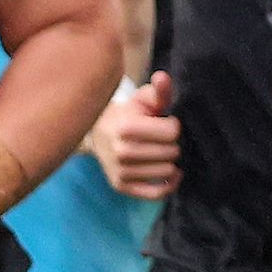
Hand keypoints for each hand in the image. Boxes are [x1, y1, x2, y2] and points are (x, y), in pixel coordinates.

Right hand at [93, 73, 180, 198]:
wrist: (98, 134)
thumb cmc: (128, 114)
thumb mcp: (142, 99)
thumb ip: (158, 91)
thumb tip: (163, 78)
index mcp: (126, 127)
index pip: (172, 132)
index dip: (173, 126)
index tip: (164, 122)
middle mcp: (121, 151)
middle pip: (172, 152)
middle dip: (172, 144)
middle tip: (161, 139)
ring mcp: (121, 172)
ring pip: (168, 171)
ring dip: (170, 162)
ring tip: (160, 151)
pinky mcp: (122, 187)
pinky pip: (157, 193)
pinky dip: (170, 184)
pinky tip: (172, 173)